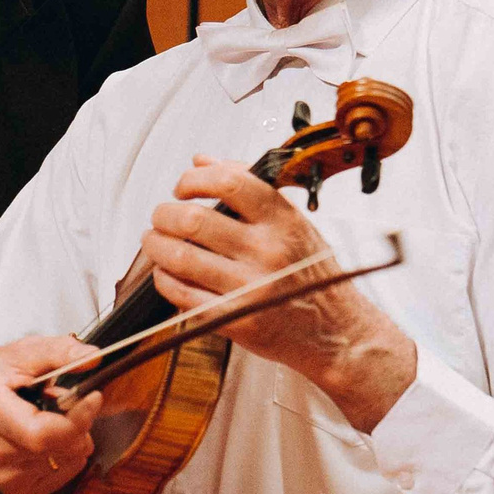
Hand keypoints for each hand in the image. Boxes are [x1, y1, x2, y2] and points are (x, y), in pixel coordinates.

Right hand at [0, 335, 106, 493]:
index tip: (93, 397)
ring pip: (70, 459)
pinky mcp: (17, 491)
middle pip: (62, 446)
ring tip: (47, 418)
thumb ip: (59, 352)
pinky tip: (47, 438)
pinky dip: (66, 453)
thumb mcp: (18, 353)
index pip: (42, 433)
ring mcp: (5, 477)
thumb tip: (95, 358)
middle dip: (76, 420)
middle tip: (59, 400)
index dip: (76, 418)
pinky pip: (66, 473)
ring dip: (71, 436)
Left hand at [143, 156, 415, 431]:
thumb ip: (248, 186)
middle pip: (193, 220)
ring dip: (155, 245)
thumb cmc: (312, 274)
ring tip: (154, 241)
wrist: (339, 333)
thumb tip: (201, 160)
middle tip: (160, 217)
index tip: (182, 188)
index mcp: (283, 220)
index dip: (193, 179)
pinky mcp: (237, 320)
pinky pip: (183, 295)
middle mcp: (268, 251)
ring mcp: (251, 288)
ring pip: (180, 257)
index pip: (228, 181)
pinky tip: (166, 273)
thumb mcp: (293, 222)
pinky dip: (164, 279)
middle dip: (164, 214)